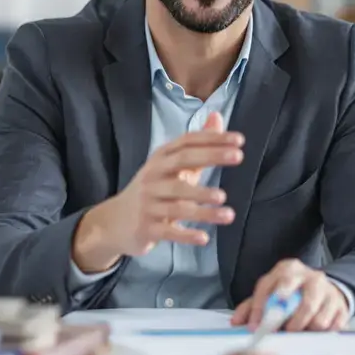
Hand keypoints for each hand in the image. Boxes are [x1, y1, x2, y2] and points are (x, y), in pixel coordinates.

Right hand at [72, 112, 242, 271]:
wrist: (115, 222)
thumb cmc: (153, 191)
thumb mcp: (171, 166)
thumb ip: (197, 146)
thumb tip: (217, 116)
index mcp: (160, 159)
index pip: (187, 143)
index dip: (212, 139)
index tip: (239, 141)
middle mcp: (153, 176)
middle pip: (182, 163)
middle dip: (210, 158)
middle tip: (238, 157)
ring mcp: (148, 203)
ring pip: (178, 204)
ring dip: (204, 208)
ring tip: (228, 211)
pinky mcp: (146, 227)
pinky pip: (168, 231)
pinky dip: (186, 234)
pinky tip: (204, 238)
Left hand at [230, 259, 349, 331]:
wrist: (323, 288)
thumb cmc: (292, 292)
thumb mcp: (271, 291)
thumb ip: (251, 306)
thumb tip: (236, 322)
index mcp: (289, 269)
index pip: (271, 286)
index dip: (260, 308)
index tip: (255, 325)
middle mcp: (310, 277)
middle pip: (302, 301)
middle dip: (291, 320)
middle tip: (283, 330)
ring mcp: (327, 291)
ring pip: (317, 318)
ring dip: (305, 329)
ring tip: (298, 329)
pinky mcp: (340, 306)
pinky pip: (331, 327)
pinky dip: (321, 333)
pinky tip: (314, 330)